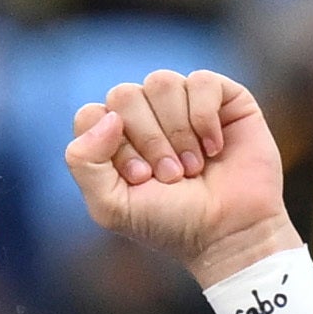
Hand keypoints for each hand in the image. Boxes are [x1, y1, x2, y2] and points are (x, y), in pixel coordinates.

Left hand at [62, 64, 301, 285]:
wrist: (228, 233)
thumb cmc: (169, 222)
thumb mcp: (111, 205)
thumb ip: (84, 162)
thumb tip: (108, 117)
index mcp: (113, 137)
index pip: (92, 115)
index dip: (114, 147)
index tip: (141, 179)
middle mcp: (145, 113)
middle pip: (123, 95)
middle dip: (147, 140)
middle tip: (171, 176)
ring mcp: (182, 102)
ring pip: (160, 82)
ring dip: (178, 132)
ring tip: (192, 167)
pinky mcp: (223, 97)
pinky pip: (201, 81)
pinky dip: (205, 118)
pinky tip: (215, 148)